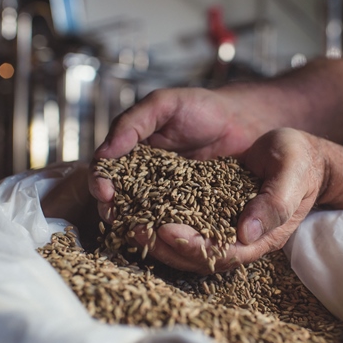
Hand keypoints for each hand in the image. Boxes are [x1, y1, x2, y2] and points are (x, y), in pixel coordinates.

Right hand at [89, 86, 274, 222]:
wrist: (242, 120)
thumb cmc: (201, 107)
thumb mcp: (163, 105)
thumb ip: (132, 123)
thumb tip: (103, 154)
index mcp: (131, 154)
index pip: (106, 172)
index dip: (100, 183)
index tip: (105, 192)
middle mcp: (144, 179)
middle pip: (119, 200)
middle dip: (113, 211)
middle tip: (116, 218)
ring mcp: (167, 197)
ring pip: (145, 217)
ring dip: (138, 227)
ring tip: (139, 232)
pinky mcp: (192, 211)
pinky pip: (177, 224)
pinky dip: (170, 232)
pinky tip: (170, 237)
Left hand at [130, 128, 327, 273]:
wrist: (299, 155)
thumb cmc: (300, 163)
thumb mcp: (293, 175)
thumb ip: (275, 203)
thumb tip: (245, 233)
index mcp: (259, 237)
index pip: (221, 254)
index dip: (193, 246)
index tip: (167, 231)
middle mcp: (236, 238)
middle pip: (194, 255)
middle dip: (163, 245)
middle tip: (134, 229)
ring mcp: (221, 226)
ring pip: (183, 242)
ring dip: (154, 235)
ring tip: (127, 220)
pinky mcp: (209, 210)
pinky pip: (181, 219)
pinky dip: (158, 215)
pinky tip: (137, 205)